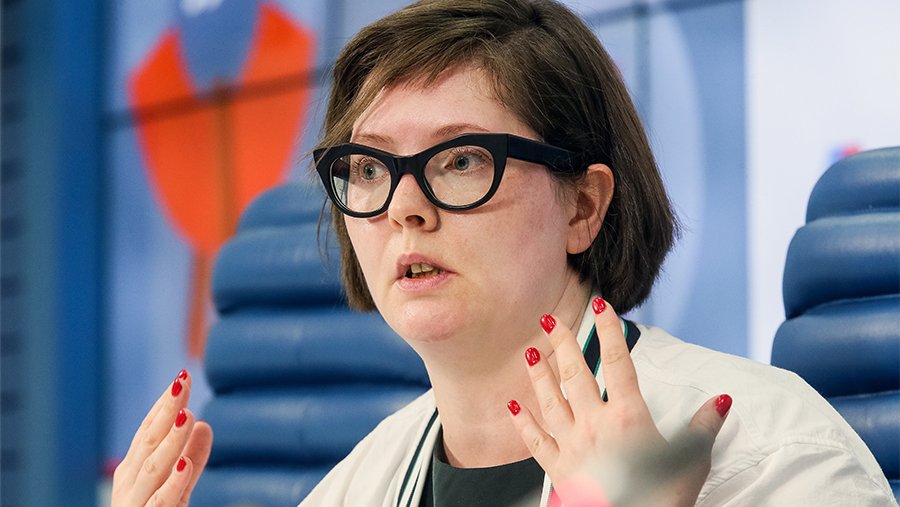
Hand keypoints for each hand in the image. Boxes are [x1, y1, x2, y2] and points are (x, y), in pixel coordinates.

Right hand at [111, 370, 213, 506]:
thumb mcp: (177, 485)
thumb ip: (191, 457)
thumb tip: (205, 423)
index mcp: (133, 472)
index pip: (148, 431)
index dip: (164, 404)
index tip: (182, 376)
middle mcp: (129, 485)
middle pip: (148, 442)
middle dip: (165, 411)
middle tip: (183, 381)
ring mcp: (135, 505)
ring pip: (153, 469)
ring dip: (170, 440)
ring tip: (187, 415)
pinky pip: (160, 504)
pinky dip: (171, 484)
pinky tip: (185, 465)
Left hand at [508, 297, 730, 506]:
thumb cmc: (662, 501)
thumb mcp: (691, 463)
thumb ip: (703, 428)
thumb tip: (721, 401)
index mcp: (628, 418)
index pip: (618, 363)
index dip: (610, 332)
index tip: (601, 306)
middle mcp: (595, 425)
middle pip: (574, 374)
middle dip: (561, 343)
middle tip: (549, 320)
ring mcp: (572, 446)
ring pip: (550, 401)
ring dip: (539, 375)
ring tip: (530, 353)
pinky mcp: (558, 470)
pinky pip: (535, 440)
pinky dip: (522, 422)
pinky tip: (511, 405)